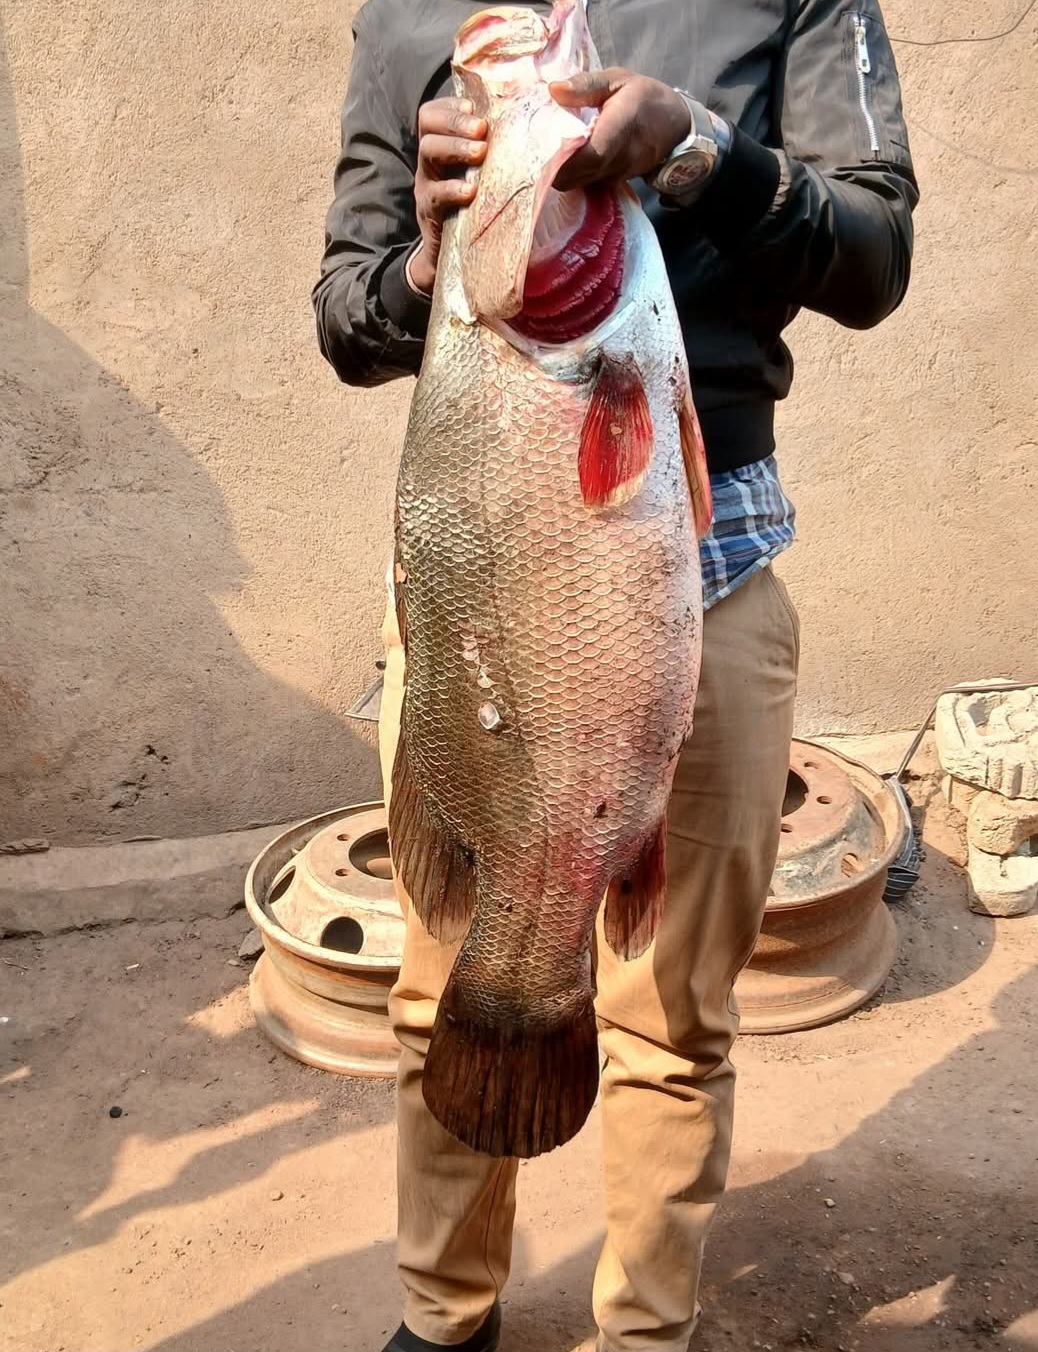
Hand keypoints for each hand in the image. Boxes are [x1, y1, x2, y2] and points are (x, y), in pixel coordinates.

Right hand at [410, 97, 487, 294]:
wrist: (456, 254)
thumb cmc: (477, 207)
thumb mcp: (484, 174)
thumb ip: (497, 152)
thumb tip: (536, 126)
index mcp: (442, 146)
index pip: (433, 113)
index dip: (450, 106)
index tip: (474, 107)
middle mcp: (430, 161)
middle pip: (429, 127)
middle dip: (456, 121)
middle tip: (482, 128)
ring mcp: (426, 185)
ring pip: (428, 152)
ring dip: (456, 147)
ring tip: (480, 152)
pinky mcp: (428, 211)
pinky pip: (436, 195)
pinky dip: (452, 190)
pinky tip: (470, 191)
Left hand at [549, 69, 690, 190]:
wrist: (674, 124)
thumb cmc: (643, 97)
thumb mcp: (617, 79)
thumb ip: (585, 85)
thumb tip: (553, 89)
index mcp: (623, 123)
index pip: (593, 152)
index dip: (566, 159)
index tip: (542, 152)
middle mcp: (623, 156)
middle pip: (582, 174)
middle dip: (554, 169)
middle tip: (532, 154)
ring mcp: (620, 173)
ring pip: (581, 183)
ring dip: (561, 175)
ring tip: (544, 157)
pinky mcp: (614, 182)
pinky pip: (587, 185)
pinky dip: (572, 177)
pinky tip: (562, 163)